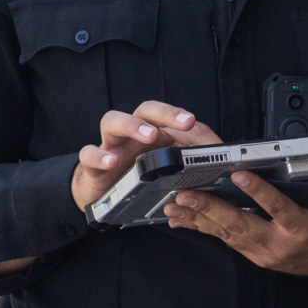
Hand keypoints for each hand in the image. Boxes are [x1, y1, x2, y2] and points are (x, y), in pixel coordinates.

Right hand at [70, 101, 220, 210]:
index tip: (194, 122)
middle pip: (145, 111)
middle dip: (166, 114)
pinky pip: (89, 153)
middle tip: (185, 123)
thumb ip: (187, 162)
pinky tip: (110, 162)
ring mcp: (110, 145)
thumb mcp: (163, 171)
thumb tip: (218, 161)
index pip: (167, 115)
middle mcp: (131, 133)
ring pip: (113, 120)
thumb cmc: (135, 177)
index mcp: (152, 133)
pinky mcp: (92, 165)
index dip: (181, 116)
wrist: (101, 196)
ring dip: (133, 125)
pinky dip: (99, 156)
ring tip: (150, 136)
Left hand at [163, 169, 307, 278]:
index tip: (240, 174)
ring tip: (176, 205)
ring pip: (228, 235)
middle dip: (211, 210)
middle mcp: (280, 245)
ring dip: (200, 220)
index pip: (280, 210)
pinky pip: (227, 239)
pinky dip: (204, 228)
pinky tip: (184, 219)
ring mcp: (265, 253)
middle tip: (187, 195)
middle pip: (242, 226)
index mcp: (305, 231)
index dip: (259, 193)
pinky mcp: (256, 254)